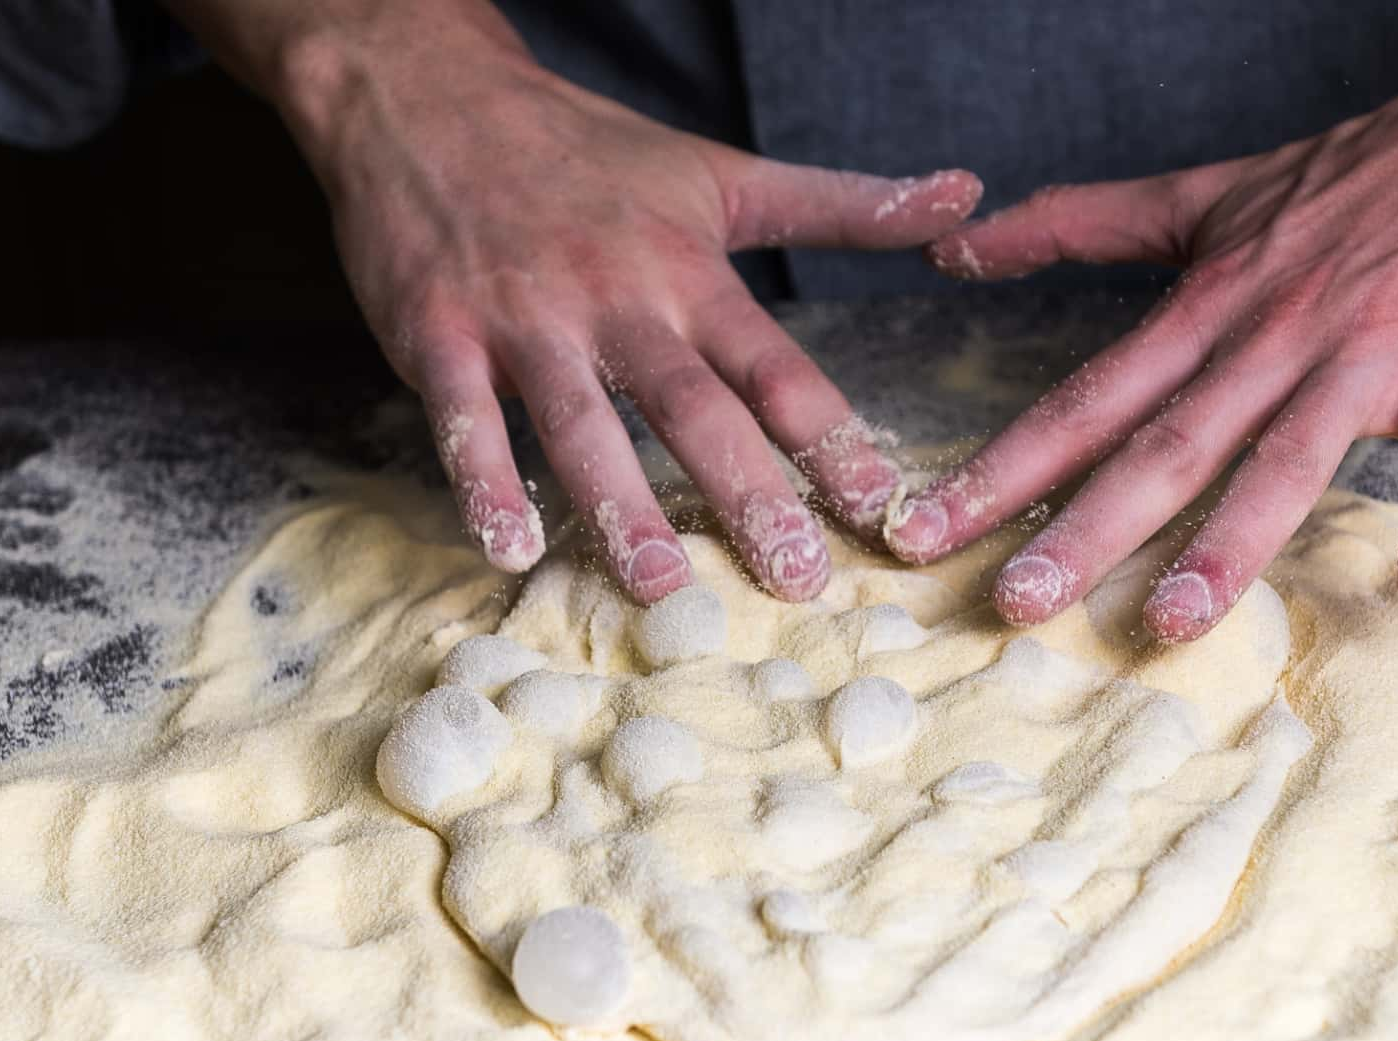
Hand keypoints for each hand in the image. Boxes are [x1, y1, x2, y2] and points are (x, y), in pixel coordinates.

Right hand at [169, 0, 980, 602]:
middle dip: (746, 494)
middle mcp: (615, 298)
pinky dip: (484, 483)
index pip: (773, 365)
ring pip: (581, 422)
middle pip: (690, 406)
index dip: (829, 436)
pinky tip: (510, 549)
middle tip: (795, 581)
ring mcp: (524, 318)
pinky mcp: (437, 333)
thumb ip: (845, 204)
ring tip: (663, 586)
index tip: (879, 508)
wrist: (431, 96)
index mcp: (688, 269)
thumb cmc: (586, 150)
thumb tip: (966, 195)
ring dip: (620, 508)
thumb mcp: (722, 170)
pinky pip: (462, 418)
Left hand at [884, 0, 1397, 639]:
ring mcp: (1368, 354)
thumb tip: (953, 245)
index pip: (1088, 398)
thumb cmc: (1357, 173)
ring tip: (1172, 622)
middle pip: (1166, 442)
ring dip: (1229, 542)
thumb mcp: (1206, 194)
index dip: (999, 467)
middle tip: (1014, 603)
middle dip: (1086, 527)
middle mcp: (1274, 335)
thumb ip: (1081, 223)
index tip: (919, 531)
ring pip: (1286, 456)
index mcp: (1210, 305)